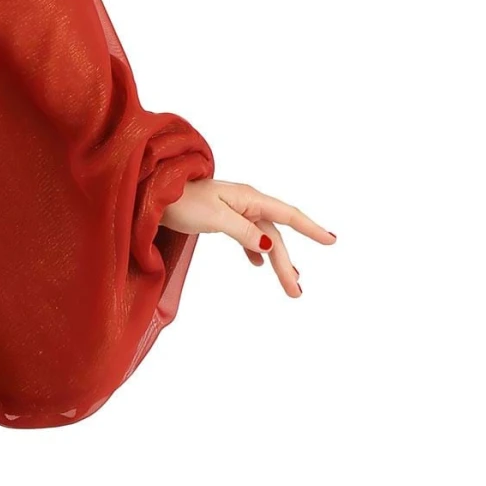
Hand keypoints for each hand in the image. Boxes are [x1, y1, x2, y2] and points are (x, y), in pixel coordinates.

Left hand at [160, 178, 335, 298]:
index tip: (331, 241)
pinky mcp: (223, 219)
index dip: (311, 229)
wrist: (154, 194)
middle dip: (286, 263)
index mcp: (249, 198)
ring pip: (263, 238)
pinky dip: (254, 251)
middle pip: (274, 236)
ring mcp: (235, 211)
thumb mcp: (214, 217)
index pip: (287, 215)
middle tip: (296, 291)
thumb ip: (243, 232)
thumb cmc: (181, 202)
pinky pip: (247, 237)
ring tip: (288, 282)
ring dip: (275, 260)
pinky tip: (257, 265)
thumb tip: (269, 247)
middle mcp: (246, 203)